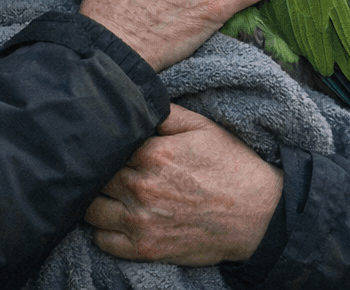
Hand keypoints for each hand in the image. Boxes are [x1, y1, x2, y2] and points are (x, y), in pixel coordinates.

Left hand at [86, 105, 282, 265]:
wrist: (258, 214)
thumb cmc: (232, 166)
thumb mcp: (204, 128)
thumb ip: (166, 113)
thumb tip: (138, 99)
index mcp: (152, 154)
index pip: (106, 147)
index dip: (106, 145)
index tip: (108, 144)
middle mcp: (140, 187)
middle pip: (95, 178)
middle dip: (98, 172)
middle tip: (105, 168)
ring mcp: (141, 221)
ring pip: (91, 210)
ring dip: (97, 201)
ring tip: (110, 194)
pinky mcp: (145, 249)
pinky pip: (102, 241)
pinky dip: (104, 230)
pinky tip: (117, 218)